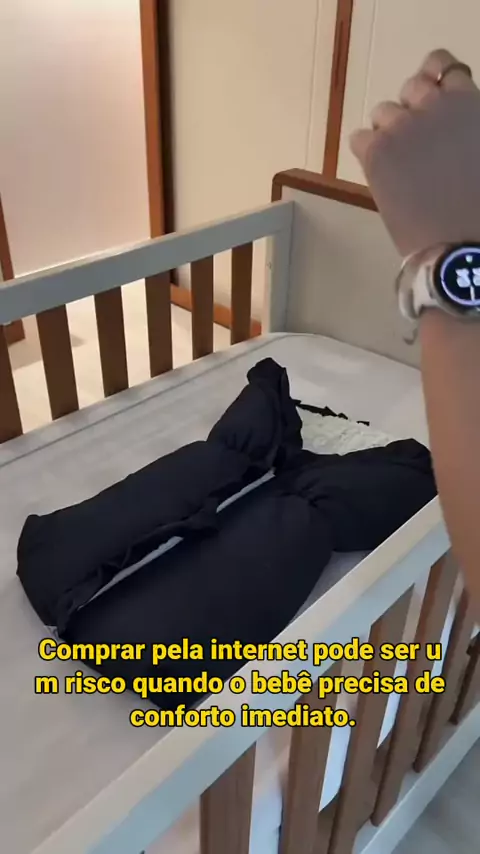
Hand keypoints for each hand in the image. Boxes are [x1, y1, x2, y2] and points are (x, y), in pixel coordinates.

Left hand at [350, 49, 479, 256]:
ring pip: (383, 112)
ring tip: (400, 162)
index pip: (444, 67)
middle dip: (413, 110)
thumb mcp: (479, 149)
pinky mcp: (378, 152)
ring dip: (389, 130)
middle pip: (411, 88)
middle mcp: (435, 105)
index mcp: (469, 102)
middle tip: (418, 143)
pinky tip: (381, 173)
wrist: (461, 245)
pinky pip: (359, 138)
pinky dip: (367, 151)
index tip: (435, 108)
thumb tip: (457, 128)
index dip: (437, 87)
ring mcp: (403, 127)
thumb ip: (468, 126)